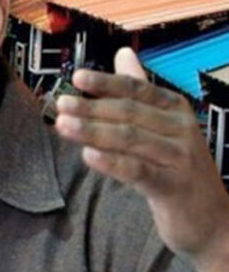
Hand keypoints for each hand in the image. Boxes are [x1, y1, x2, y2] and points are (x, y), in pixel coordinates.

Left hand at [54, 47, 228, 269]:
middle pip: (129, 113)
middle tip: (61, 103)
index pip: (136, 89)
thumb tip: (122, 52)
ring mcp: (179, 158)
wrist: (210, 219)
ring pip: (130, 139)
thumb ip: (139, 90)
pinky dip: (111, 162)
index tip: (76, 77)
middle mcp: (181, 129)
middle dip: (91, 107)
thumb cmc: (176, 166)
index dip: (105, 82)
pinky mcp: (173, 187)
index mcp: (175, 109)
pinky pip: (137, 170)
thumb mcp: (162, 124)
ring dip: (93, 131)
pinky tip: (88, 156)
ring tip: (63, 125)